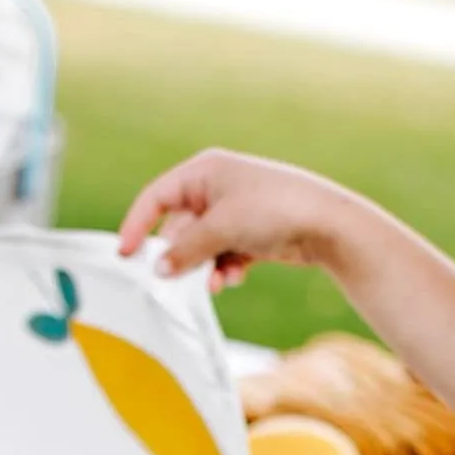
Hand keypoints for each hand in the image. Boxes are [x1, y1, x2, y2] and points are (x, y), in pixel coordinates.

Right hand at [116, 149, 326, 293]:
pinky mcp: (251, 233)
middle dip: (183, 256)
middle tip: (181, 280)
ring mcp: (235, 211)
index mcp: (204, 171)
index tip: (125, 255)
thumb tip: (159, 269)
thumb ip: (186, 250)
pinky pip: (224, 254)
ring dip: (206, 268)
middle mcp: (216, 188)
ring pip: (203, 246)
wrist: (329, 225)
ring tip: (218, 283)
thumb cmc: (275, 210)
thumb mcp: (222, 228)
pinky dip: (226, 268)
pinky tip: (236, 278)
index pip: (157, 198)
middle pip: (180, 228)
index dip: (138, 225)